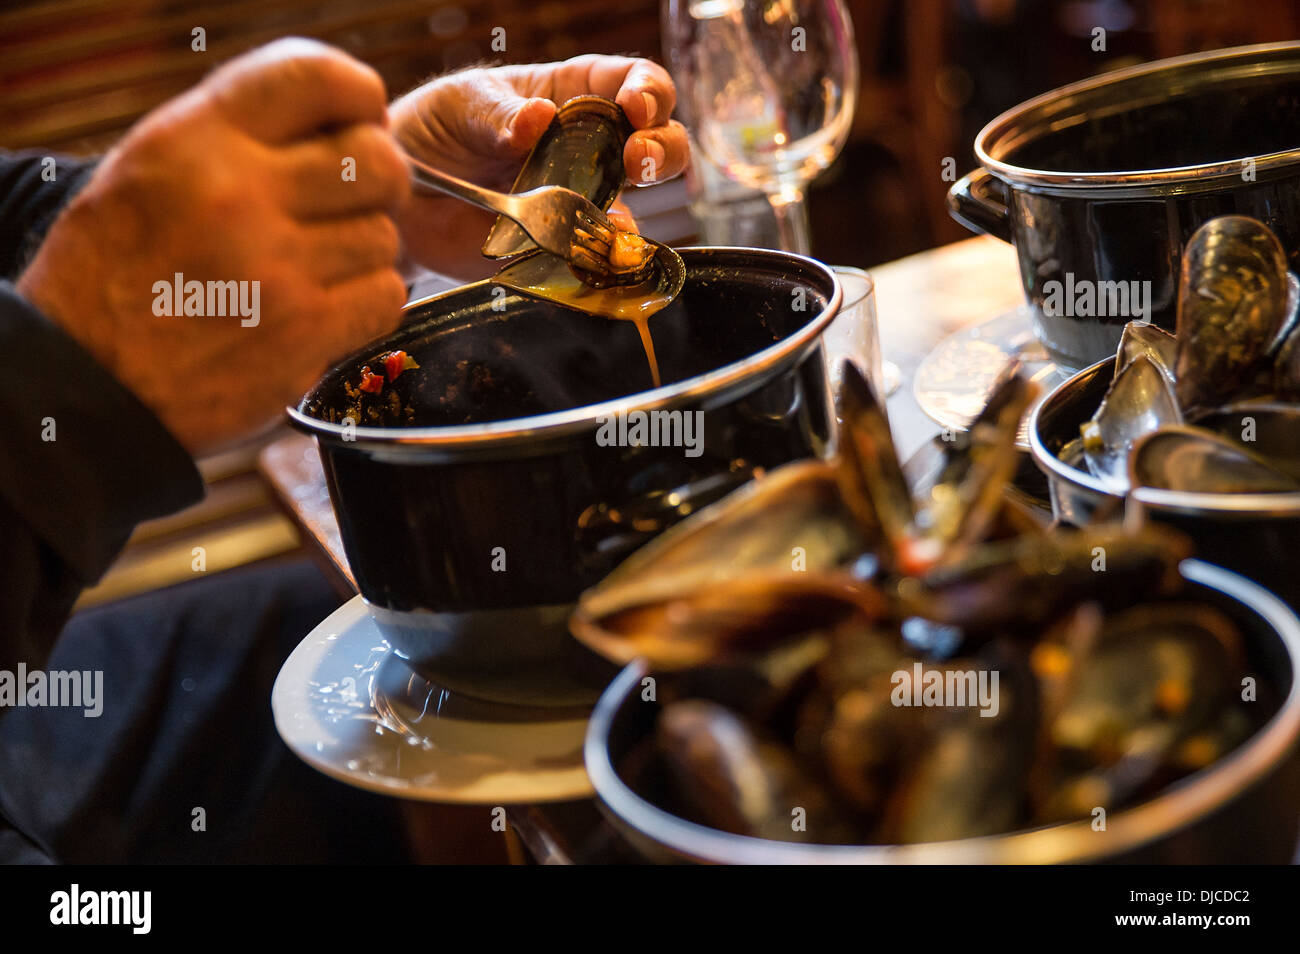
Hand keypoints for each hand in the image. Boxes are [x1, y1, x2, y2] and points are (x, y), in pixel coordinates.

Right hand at [17, 38, 409, 454]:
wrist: (87, 381)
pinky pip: (385, 295)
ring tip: (316, 269)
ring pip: (383, 235)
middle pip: (375, 161)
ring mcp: (278, 267)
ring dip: (363, 253)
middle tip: (350, 205)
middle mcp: (241, 194)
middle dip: (376, 183)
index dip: (357, 95)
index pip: (314, 77)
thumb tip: (340, 124)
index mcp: (198, 140)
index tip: (362, 118)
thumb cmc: (116, 274)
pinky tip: (327, 309)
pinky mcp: (304, 332)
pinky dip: (367, 303)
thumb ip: (238, 138)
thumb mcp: (151, 169)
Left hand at [390, 55, 689, 278]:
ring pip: (638, 204)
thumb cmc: (434, 129)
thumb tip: (538, 119)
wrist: (402, 197)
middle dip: (662, 148)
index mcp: (570, 94)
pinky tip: (594, 256)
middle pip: (658, 141)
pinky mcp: (564, 243)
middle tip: (636, 159)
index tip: (635, 107)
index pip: (631, 80)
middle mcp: (589, 146)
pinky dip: (604, 258)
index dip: (648, 90)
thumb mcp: (460, 104)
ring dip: (639, 211)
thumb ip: (497, 113)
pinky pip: (599, 254)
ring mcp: (581, 197)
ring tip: (613, 219)